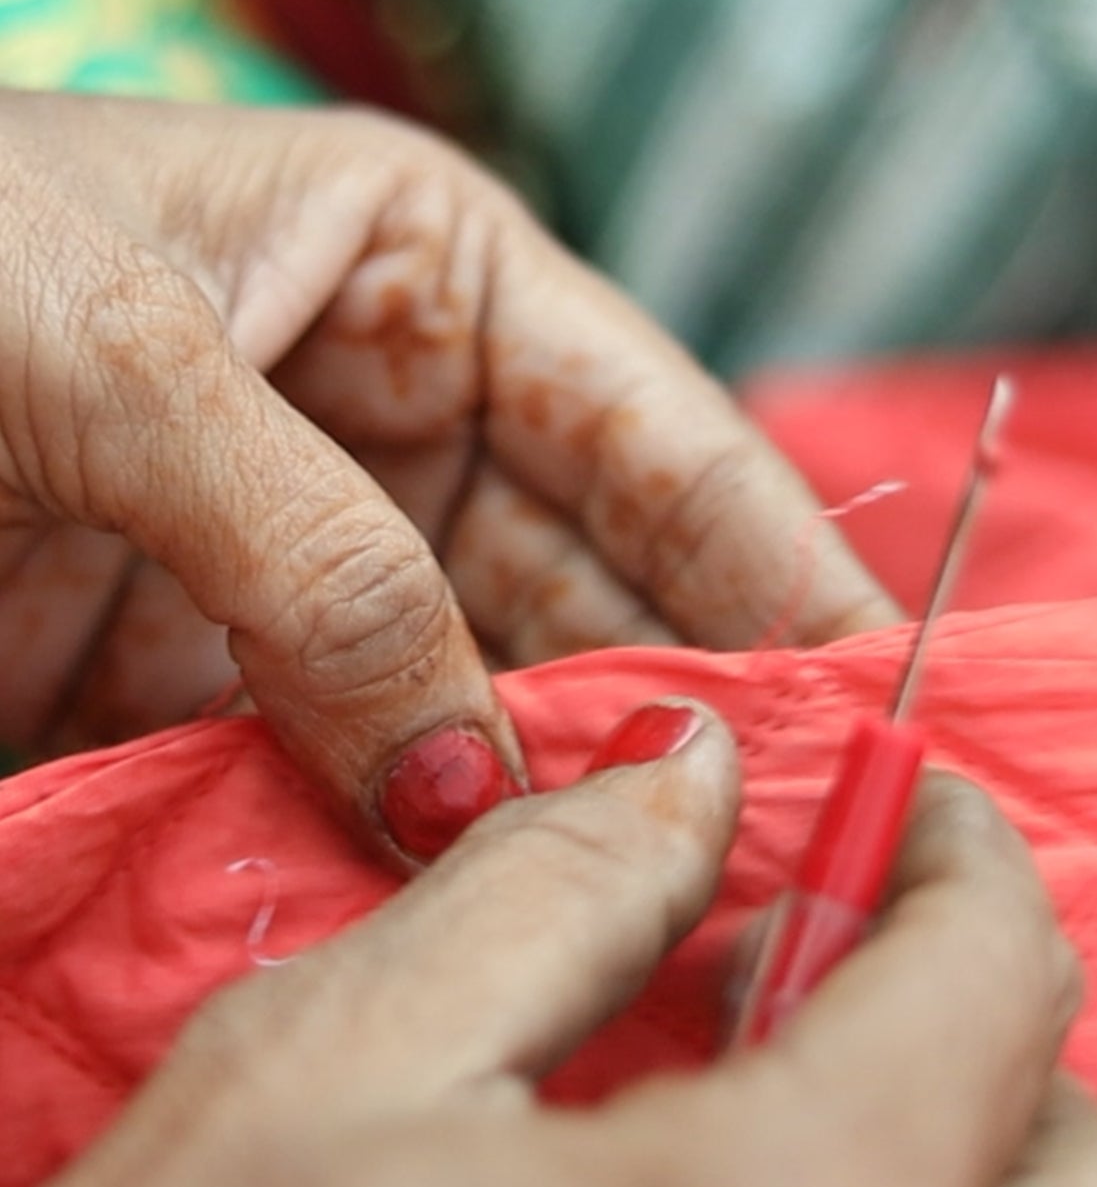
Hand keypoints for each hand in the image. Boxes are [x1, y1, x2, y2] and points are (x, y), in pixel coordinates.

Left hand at [0, 90, 895, 858]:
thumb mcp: (122, 351)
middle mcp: (392, 419)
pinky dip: (422, 846)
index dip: (776, 552)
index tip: (883, 686)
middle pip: (598, 582)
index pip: (655, 426)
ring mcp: (309, 562)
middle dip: (690, 704)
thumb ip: (318, 560)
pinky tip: (502, 915)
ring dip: (565, 793)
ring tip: (686, 905)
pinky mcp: (211, 679)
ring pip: (491, 693)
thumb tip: (471, 778)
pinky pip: (356, 769)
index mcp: (419, 271)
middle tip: (798, 842)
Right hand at [0, 715, 1096, 1186]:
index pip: (1000, 983)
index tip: (888, 793)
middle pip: (1087, 1182)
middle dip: (975, 1023)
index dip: (955, 848)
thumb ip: (563, 886)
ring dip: (944, 1170)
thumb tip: (696, 774)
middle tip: (796, 953)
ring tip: (730, 1098)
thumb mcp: (341, 1065)